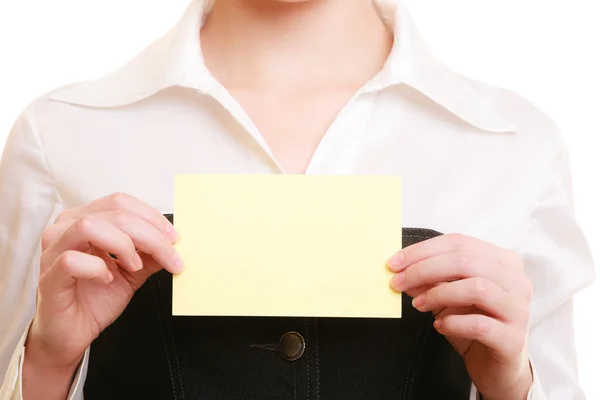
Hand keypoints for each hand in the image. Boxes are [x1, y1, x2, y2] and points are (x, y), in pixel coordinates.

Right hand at [24, 193, 182, 398]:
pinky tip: (107, 279)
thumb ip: (150, 254)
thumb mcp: (133, 271)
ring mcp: (53, 251)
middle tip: (168, 255)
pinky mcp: (48, 276)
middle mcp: (66, 229)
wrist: (72, 334)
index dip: (152, 217)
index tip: (174, 238)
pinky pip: (71, 260)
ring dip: (123, 244)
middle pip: (114, 212)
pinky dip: (97, 267)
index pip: (121, 202)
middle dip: (150, 234)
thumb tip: (173, 242)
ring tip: (134, 265)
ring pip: (90, 226)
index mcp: (85, 220)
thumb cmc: (96, 299)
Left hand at [388, 234, 532, 399]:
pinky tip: (439, 326)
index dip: (422, 251)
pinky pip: (479, 324)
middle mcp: (516, 280)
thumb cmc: (474, 324)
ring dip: (438, 294)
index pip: (458, 243)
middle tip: (398, 282)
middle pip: (465, 261)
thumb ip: (430, 279)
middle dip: (424, 270)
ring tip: (419, 305)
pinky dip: (453, 322)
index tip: (394, 263)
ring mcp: (518, 309)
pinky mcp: (513, 338)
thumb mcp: (448, 297)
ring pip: (476, 288)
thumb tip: (401, 269)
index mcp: (502, 261)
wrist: (497, 367)